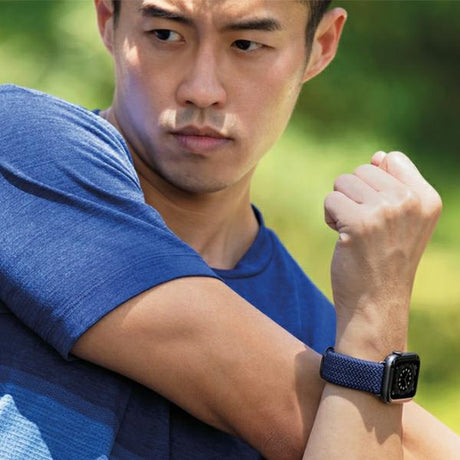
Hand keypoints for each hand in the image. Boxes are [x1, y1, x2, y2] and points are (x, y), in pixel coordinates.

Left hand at [324, 151, 441, 356]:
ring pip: (343, 181)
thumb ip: (394, 185)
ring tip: (354, 232)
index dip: (375, 182)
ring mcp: (386, 211)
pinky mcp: (359, 222)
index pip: (393, 158)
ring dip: (341, 205)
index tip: (379, 211)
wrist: (376, 303)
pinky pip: (330, 200)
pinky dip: (330, 217)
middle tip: (365, 226)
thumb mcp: (402, 221)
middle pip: (363, 168)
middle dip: (355, 195)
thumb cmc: (385, 261)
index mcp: (427, 198)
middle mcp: (410, 201)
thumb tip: (378, 156)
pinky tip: (343, 238)